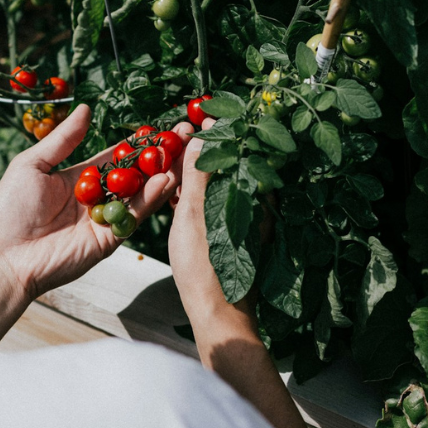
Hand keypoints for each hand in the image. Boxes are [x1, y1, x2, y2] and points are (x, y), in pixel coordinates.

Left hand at [0, 104, 192, 300]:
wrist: (7, 255)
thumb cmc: (11, 209)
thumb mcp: (33, 164)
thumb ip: (63, 139)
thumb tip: (85, 108)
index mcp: (80, 179)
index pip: (116, 157)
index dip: (137, 143)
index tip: (158, 128)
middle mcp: (98, 198)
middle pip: (135, 174)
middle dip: (158, 156)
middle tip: (182, 137)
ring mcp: (106, 218)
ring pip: (141, 193)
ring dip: (162, 174)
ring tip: (181, 154)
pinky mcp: (111, 238)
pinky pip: (134, 215)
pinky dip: (151, 198)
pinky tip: (165, 180)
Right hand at [168, 119, 255, 330]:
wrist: (217, 314)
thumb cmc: (205, 267)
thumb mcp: (195, 214)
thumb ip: (198, 173)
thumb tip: (202, 134)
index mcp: (250, 194)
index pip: (237, 148)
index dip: (219, 129)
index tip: (200, 114)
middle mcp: (252, 204)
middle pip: (230, 164)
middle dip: (207, 147)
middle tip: (182, 133)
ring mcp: (244, 220)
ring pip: (221, 184)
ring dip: (200, 170)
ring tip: (175, 158)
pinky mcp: (234, 234)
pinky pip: (217, 203)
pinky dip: (200, 192)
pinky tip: (180, 192)